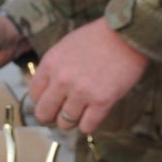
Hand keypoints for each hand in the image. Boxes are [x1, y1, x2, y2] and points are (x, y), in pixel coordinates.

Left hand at [27, 19, 149, 131]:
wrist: (127, 35)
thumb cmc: (97, 38)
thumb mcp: (65, 46)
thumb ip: (53, 68)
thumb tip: (46, 91)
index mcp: (50, 64)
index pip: (34, 96)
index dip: (43, 100)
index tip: (53, 100)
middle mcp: (62, 80)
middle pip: (44, 114)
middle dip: (53, 115)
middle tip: (63, 112)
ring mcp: (81, 92)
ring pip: (65, 123)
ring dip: (72, 120)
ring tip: (82, 111)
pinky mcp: (102, 101)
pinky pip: (87, 127)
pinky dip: (89, 124)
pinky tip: (94, 114)